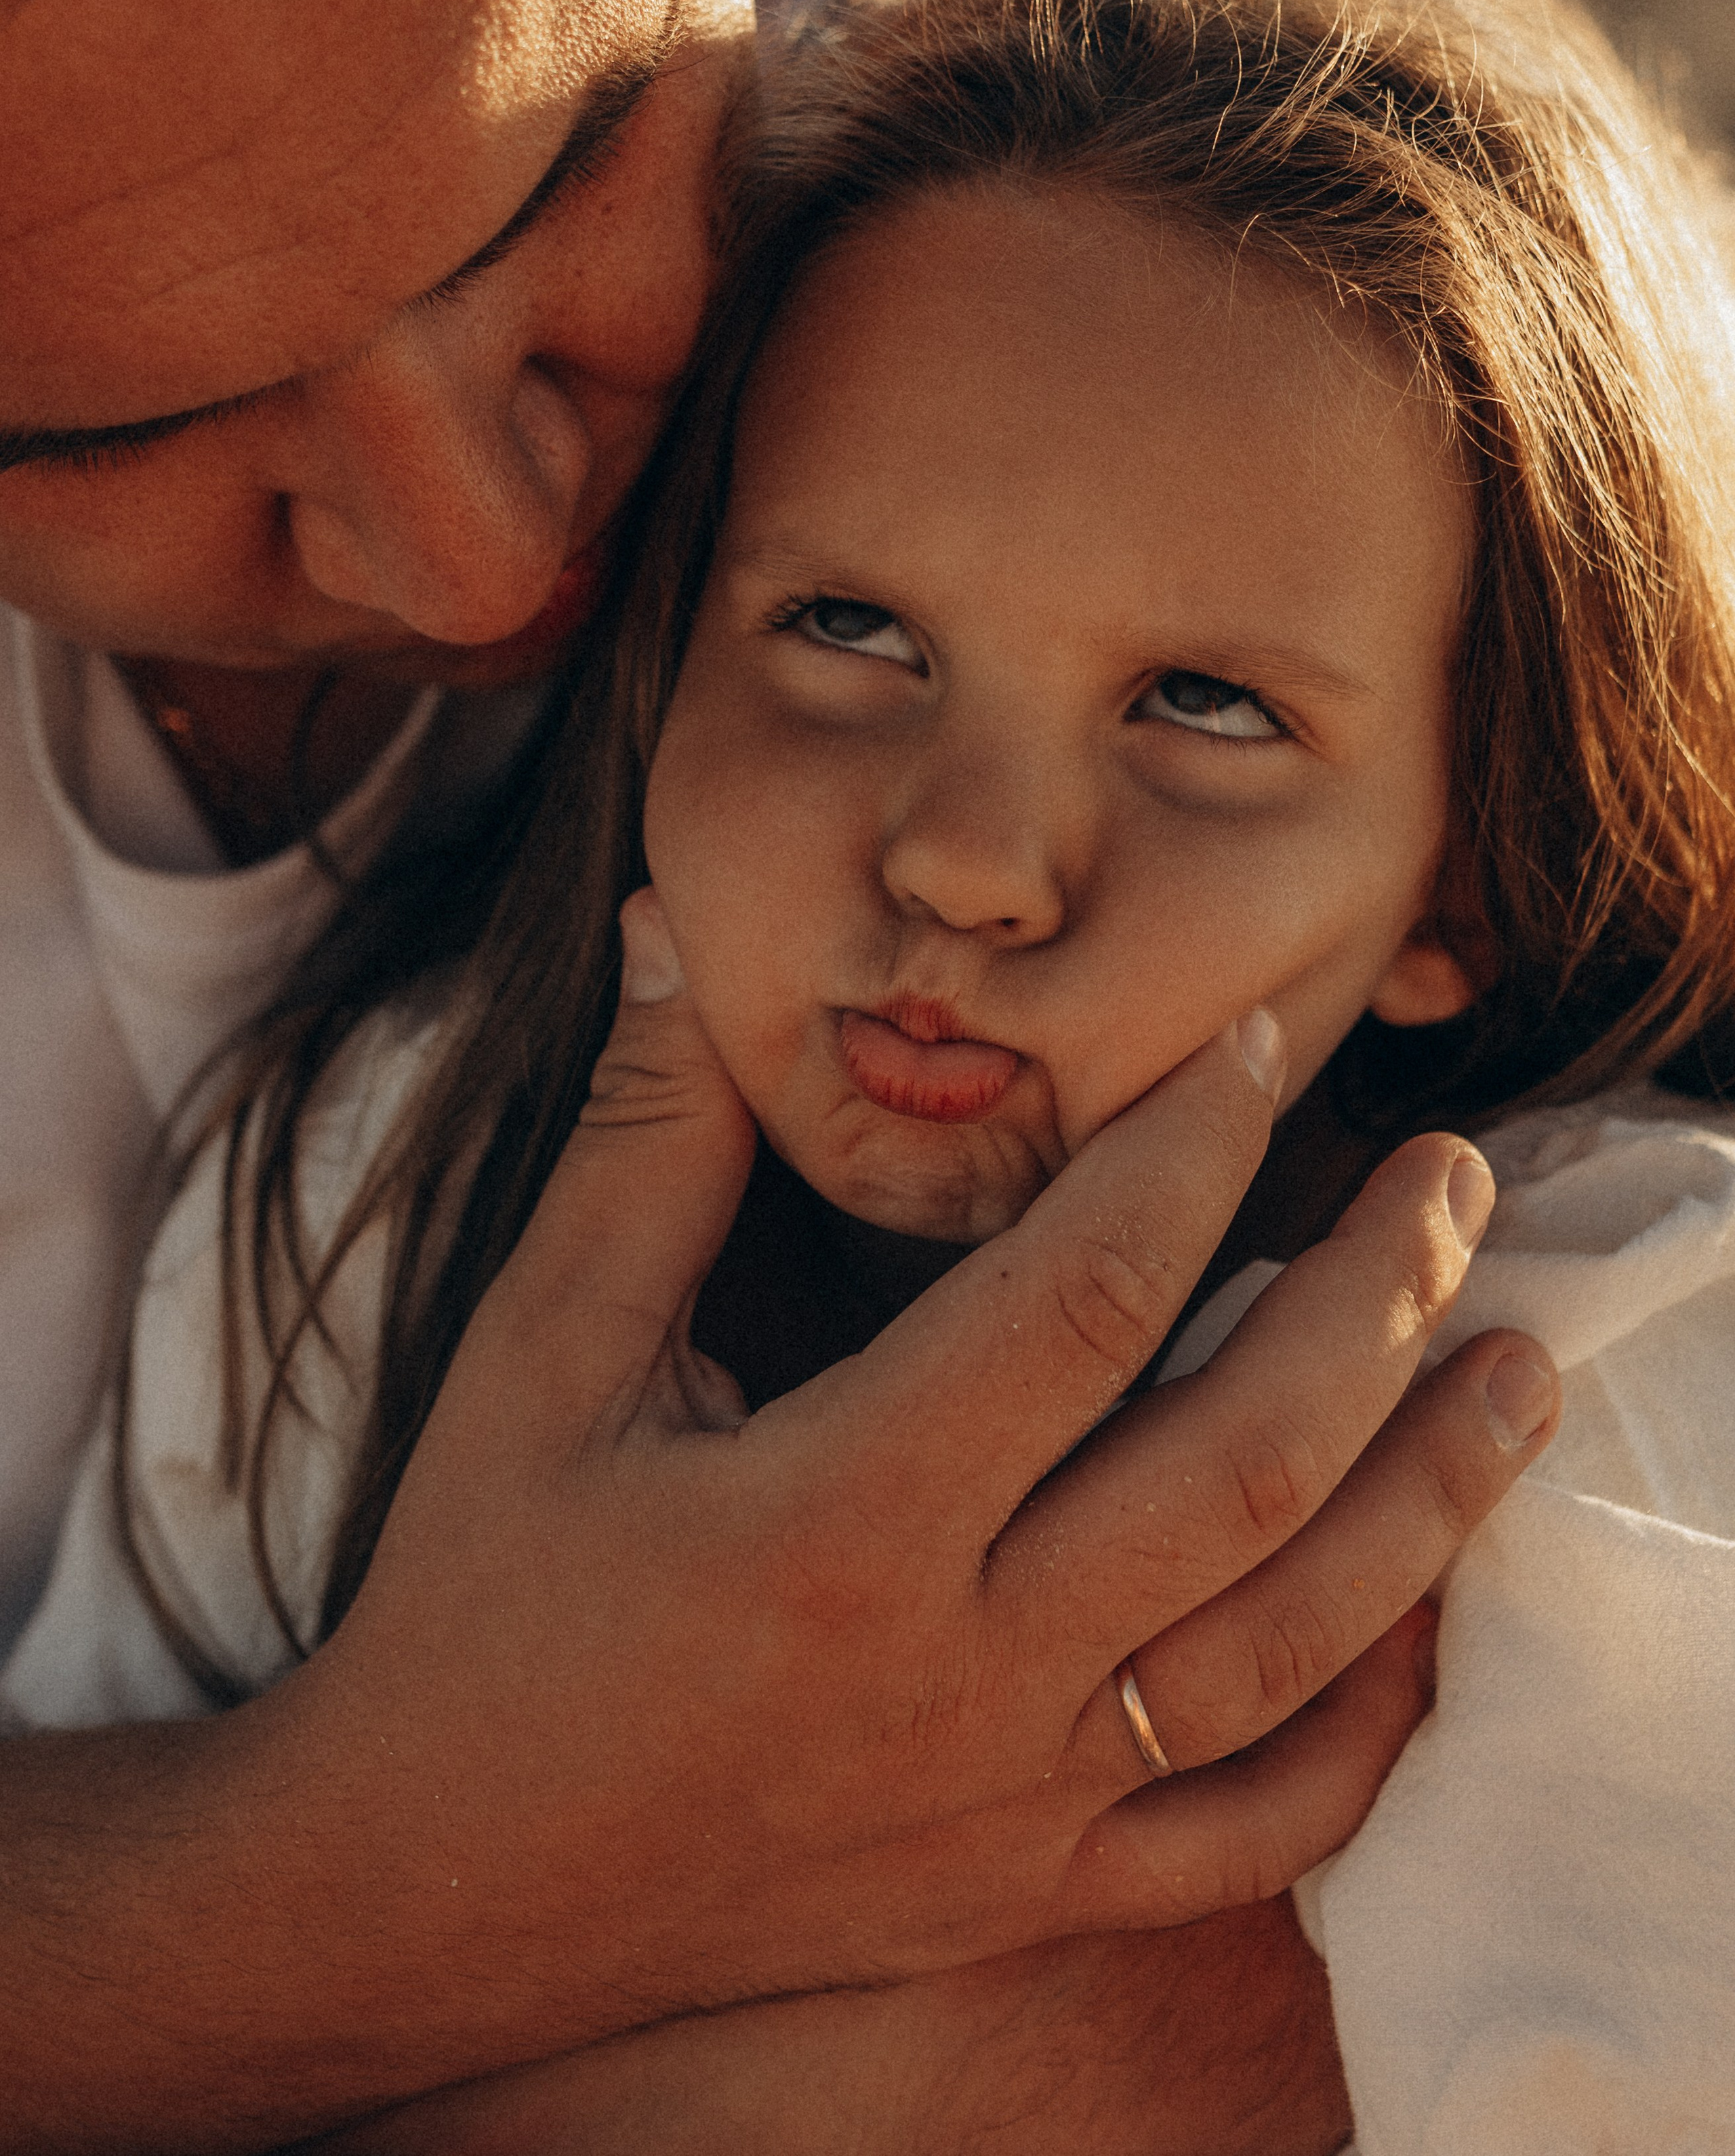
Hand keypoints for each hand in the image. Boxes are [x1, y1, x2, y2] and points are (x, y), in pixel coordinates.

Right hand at [0, 894, 1553, 2148]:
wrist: (437, 1886)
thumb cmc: (479, 1603)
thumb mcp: (538, 1360)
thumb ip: (639, 1148)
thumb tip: (669, 938)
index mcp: (837, 1516)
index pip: (1086, 1294)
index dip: (1193, 1143)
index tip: (1264, 1041)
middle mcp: (956, 1665)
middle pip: (1242, 1458)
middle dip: (1377, 1298)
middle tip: (1453, 1173)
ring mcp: (1012, 1797)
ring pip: (1290, 1643)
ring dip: (1431, 1493)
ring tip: (1519, 1360)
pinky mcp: (1024, 1886)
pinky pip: (1247, 1832)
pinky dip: (1362, 1730)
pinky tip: (1422, 1619)